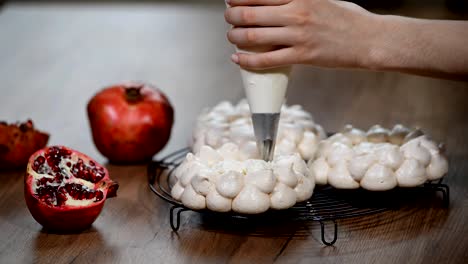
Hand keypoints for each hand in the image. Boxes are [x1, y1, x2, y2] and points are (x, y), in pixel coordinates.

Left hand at [224, 0, 378, 69]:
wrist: (370, 40)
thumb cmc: (348, 18)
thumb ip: (299, 0)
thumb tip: (277, 3)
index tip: (230, 0)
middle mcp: (297, 13)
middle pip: (251, 14)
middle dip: (232, 16)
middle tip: (228, 19)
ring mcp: (299, 36)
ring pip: (254, 37)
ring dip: (235, 37)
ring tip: (230, 37)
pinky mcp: (303, 56)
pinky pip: (267, 60)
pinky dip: (247, 61)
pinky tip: (237, 59)